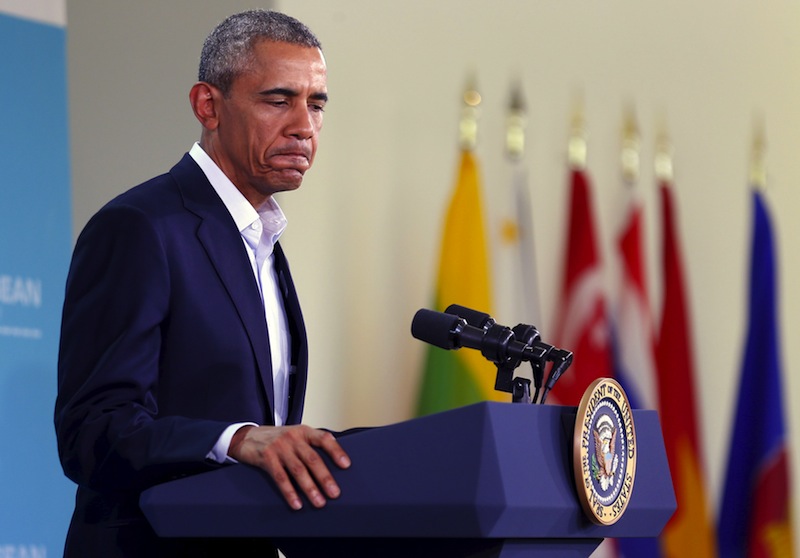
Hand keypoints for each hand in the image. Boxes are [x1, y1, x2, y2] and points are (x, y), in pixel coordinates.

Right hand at [228, 424, 350, 510]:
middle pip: (312, 459)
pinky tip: (297, 503)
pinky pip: (280, 478)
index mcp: (304, 431)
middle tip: (334, 493)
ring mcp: (279, 447)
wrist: (247, 436)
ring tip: (319, 502)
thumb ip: (310, 445)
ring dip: (310, 488)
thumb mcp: (295, 435)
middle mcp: (293, 438)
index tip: (346, 465)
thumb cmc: (277, 439)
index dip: (336, 451)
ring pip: (298, 470)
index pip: (324, 439)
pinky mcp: (267, 458)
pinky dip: (289, 492)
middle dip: (325, 477)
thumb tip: (333, 463)